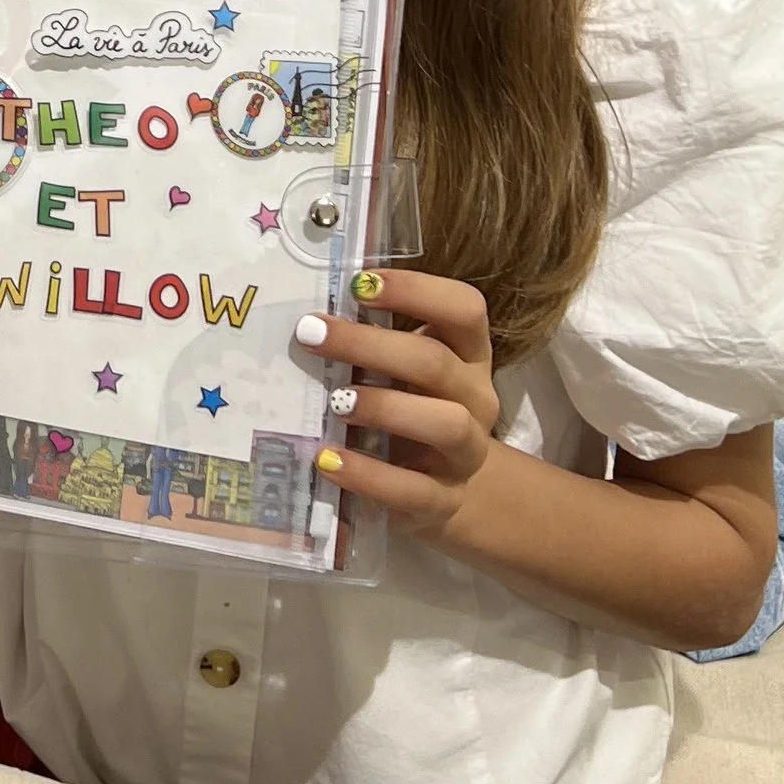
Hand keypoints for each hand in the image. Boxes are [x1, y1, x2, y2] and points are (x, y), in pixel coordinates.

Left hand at [300, 269, 500, 545]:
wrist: (449, 489)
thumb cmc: (412, 410)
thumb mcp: (403, 372)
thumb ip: (373, 342)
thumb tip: (307, 316)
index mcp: (468, 355)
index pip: (464, 310)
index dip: (417, 290)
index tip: (359, 282)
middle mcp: (476, 399)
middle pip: (436, 363)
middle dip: (371, 345)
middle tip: (312, 334)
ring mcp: (465, 453)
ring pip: (444, 423)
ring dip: (385, 406)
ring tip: (336, 401)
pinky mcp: (442, 501)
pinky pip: (410, 489)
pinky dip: (367, 474)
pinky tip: (326, 459)